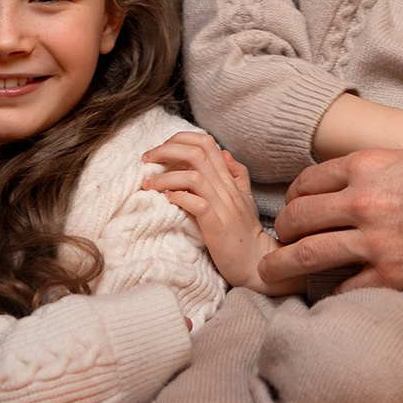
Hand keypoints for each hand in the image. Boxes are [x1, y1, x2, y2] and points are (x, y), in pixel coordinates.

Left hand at [145, 132, 302, 296]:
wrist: (256, 263)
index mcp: (229, 179)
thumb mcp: (245, 199)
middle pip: (197, 153)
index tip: (161, 149)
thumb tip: (225, 152)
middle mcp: (226, 188)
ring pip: (194, 177)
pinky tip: (166, 200)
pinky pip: (197, 204)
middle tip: (147, 159)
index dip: (180, 139)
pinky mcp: (217, 226)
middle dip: (166, 150)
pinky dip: (178, 198)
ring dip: (166, 177)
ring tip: (148, 184)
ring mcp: (223, 207)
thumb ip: (237, 174)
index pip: (207, 143)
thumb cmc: (245, 232)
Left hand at [261, 147, 402, 295]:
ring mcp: (374, 239)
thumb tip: (357, 179)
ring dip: (285, 265)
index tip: (292, 208)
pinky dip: (331, 292)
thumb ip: (378, 167)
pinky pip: (346, 287)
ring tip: (271, 272)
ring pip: (310, 254)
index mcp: (366, 165)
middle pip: (300, 216)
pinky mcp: (393, 274)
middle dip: (282, 230)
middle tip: (278, 240)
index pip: (309, 180)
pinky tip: (325, 295)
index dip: (294, 197)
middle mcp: (361, 199)